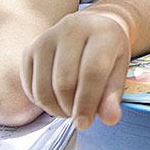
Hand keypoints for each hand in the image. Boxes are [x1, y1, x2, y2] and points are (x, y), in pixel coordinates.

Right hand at [21, 12, 130, 128]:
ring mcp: (47, 37)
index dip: (88, 102)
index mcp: (102, 32)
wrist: (91, 27)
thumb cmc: (108, 51)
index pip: (92, 72)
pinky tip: (55, 99)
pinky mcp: (30, 48)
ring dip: (54, 108)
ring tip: (68, 109)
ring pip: (43, 88)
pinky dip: (41, 102)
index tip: (85, 123)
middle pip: (64, 82)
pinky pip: (30, 86)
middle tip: (79, 115)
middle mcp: (72, 29)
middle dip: (70, 108)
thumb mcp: (119, 69)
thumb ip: (113, 94)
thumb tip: (110, 119)